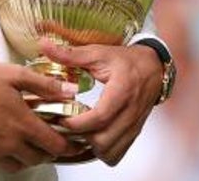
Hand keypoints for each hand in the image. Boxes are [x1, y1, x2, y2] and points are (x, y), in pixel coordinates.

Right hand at [0, 62, 83, 172]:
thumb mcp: (15, 74)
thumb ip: (44, 84)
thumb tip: (70, 91)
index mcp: (23, 124)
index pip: (54, 145)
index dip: (67, 146)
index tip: (72, 143)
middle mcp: (10, 143)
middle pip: (38, 158)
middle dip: (47, 152)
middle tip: (48, 141)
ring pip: (18, 166)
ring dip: (27, 158)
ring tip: (26, 144)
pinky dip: (5, 159)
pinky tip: (3, 145)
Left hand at [39, 39, 162, 165]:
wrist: (153, 67)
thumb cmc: (126, 60)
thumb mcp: (98, 52)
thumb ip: (71, 54)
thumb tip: (44, 45)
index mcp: (121, 90)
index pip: (100, 117)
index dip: (78, 123)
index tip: (62, 118)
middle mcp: (130, 111)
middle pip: (104, 139)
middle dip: (81, 137)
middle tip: (68, 126)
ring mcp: (134, 125)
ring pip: (111, 151)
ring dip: (92, 147)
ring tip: (80, 133)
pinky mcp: (134, 133)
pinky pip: (118, 153)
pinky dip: (103, 152)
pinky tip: (93, 138)